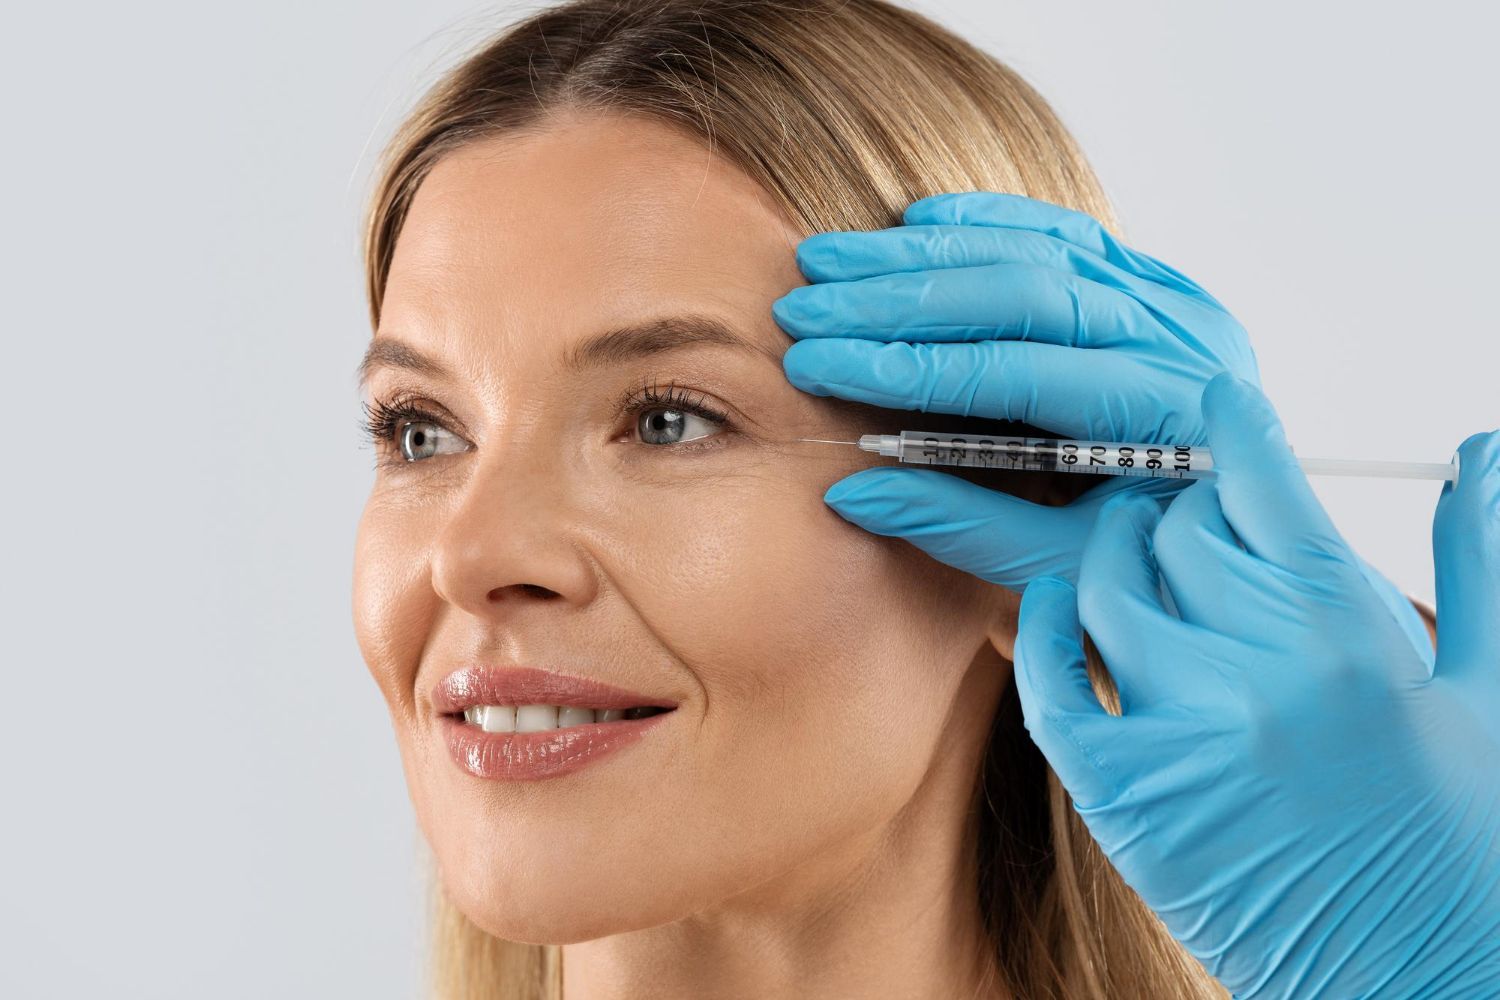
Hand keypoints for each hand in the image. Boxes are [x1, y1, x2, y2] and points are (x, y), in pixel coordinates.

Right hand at [772, 191, 1431, 660]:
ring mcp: (1176, 306)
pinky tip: (917, 223)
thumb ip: (963, 527)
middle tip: (804, 305)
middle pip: (1023, 295)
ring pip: (1036, 252)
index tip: (816, 363)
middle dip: (897, 300)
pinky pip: (1070, 235)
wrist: (1240, 548)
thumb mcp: (1063, 571)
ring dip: (922, 256)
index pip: (1017, 373)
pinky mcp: (1161, 286)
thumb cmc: (1151, 567)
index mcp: (1169, 421)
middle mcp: (1181, 346)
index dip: (908, 366)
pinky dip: (991, 223)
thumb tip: (849, 493)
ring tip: (828, 260)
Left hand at [1013, 371, 1499, 997]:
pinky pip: (1053, 682)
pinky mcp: (1124, 795)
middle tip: (1181, 512)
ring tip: (1132, 555)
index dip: (1231, 423)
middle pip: (1172, 526)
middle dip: (1177, 506)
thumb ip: (1475, 556)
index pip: (1261, 477)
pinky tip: (1056, 608)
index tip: (1214, 399)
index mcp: (1350, 625)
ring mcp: (1183, 730)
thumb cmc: (1466, 834)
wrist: (1418, 977)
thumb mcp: (1491, 686)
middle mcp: (1260, 667)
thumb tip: (1480, 447)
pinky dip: (1045, 634)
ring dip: (1112, 556)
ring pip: (1103, 587)